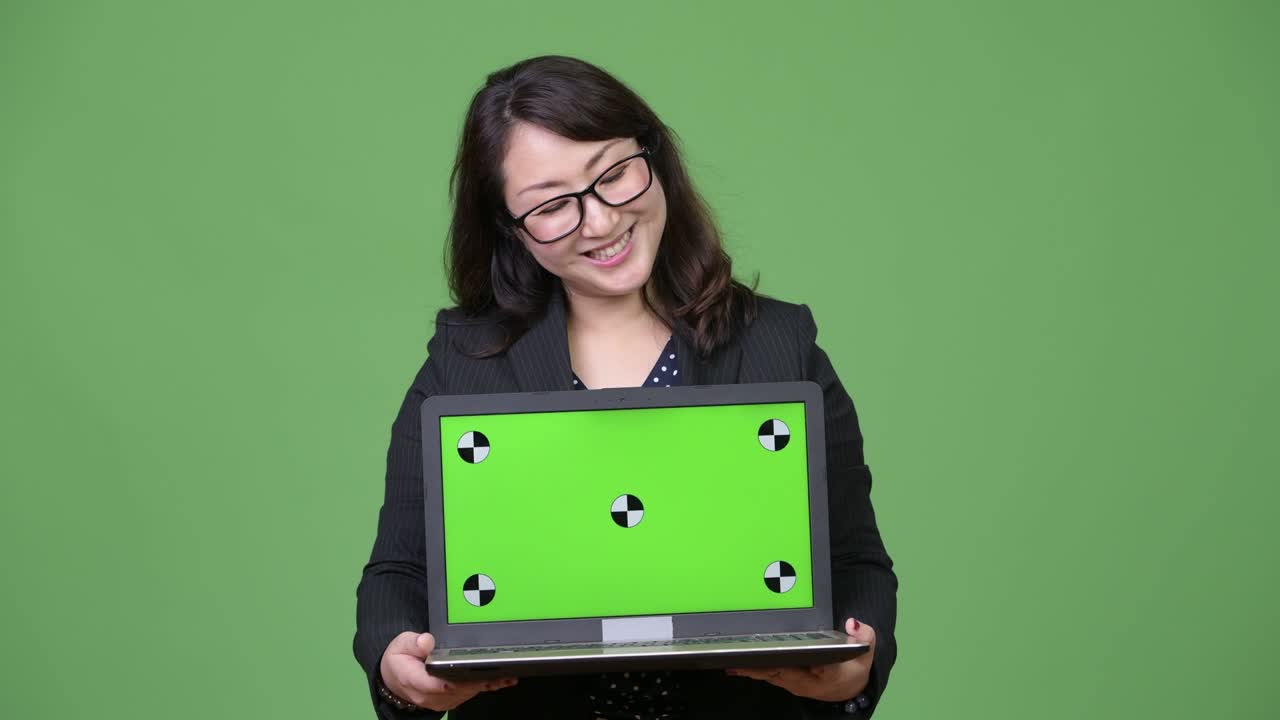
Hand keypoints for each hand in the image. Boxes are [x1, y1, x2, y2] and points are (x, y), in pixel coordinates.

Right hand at [379, 631, 517, 711]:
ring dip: (484, 685)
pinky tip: (500, 681)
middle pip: (456, 690)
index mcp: (413, 680)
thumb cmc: (400, 659)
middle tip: (498, 672)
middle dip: (477, 681)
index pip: (436, 684)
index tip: (470, 674)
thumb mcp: (401, 644)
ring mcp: (440, 700)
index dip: (455, 681)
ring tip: (504, 675)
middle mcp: (428, 695)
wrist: (395, 676)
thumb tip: (426, 641)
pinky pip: (467, 694)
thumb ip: (414, 642)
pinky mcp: (449, 700)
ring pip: (465, 694)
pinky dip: (483, 687)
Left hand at [725, 618, 874, 702]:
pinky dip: (751, 670)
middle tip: (742, 655)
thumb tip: (853, 624)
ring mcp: (794, 683)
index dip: (796, 662)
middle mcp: (808, 681)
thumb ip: (864, 636)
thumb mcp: (866, 651)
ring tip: (733, 661)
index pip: (812, 667)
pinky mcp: (784, 681)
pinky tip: (735, 667)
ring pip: (771, 675)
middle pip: (783, 671)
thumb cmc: (853, 666)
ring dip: (752, 668)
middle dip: (763, 663)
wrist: (847, 686)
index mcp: (829, 674)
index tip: (780, 653)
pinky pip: (766, 675)